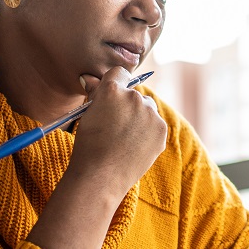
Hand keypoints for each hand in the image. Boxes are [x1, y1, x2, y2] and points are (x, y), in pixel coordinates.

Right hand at [25, 68, 166, 247]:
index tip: (112, 96)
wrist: (100, 176)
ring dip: (139, 117)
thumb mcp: (87, 115)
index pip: (119, 73)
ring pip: (147, 108)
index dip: (115, 83)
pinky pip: (155, 124)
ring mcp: (150, 113)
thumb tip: (91, 78)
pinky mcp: (161, 129)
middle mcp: (134, 97)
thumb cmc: (88, 146)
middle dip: (127, 105)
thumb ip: (95, 94)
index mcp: (112, 90)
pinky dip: (148, 132)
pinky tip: (135, 146)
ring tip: (125, 139)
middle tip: (115, 126)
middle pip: (134, 93)